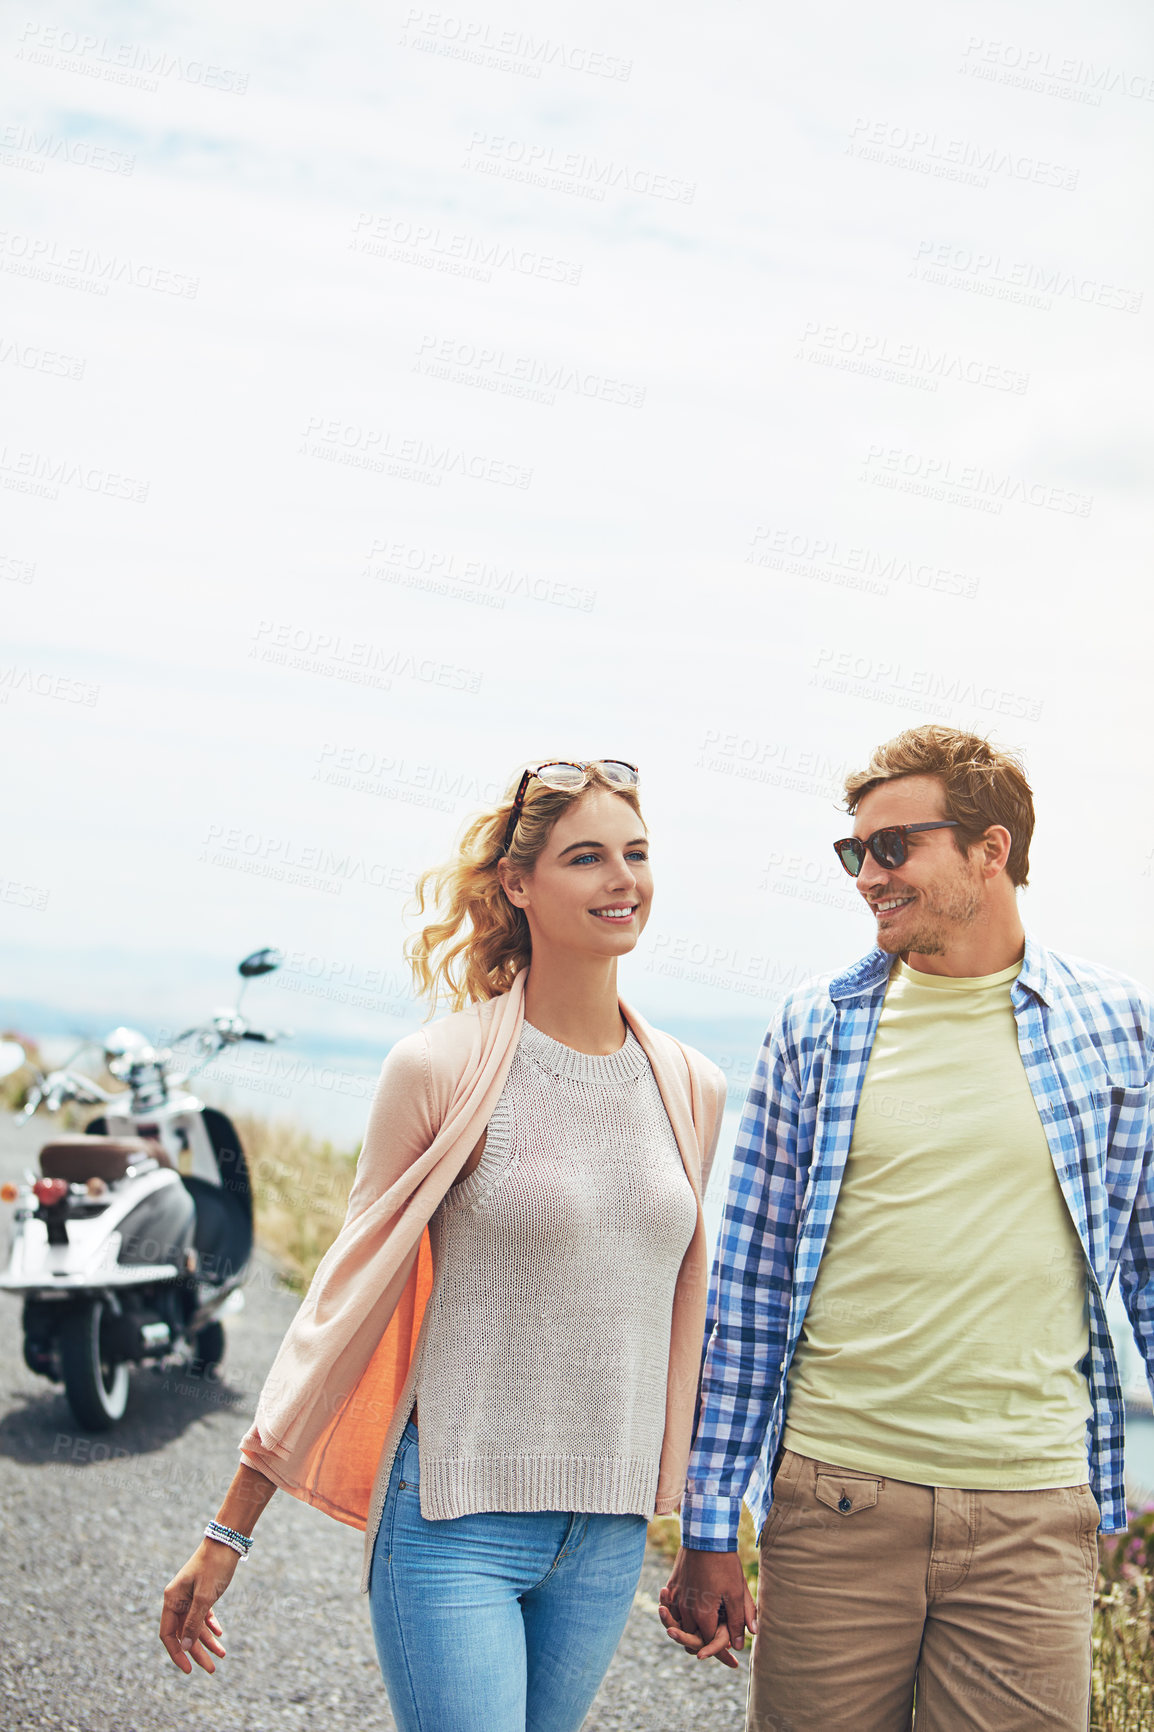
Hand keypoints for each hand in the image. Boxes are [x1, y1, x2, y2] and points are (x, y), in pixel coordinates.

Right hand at [159, 1539, 238, 1673]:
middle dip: (197, 1652)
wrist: (228, 1540)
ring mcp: (189, 1596)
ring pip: (195, 1626)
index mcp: (172, 1599)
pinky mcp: (201, 1592)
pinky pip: (203, 1615)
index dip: (177, 1653)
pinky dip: (210, 1626)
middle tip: (211, 1669)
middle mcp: (178, 1599)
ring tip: (222, 1655)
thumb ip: (194, 1622)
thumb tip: (185, 1647)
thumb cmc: (214, 1566)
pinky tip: (219, 1636)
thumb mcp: (205, 1596)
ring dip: (207, 1641)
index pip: (168, 1634)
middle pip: (184, 1633)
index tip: (189, 1669)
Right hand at [660, 1546, 756, 1666]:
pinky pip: (671, 1609)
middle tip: (715, 1648)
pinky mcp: (672, 1586)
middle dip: (703, 1644)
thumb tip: (739, 1644)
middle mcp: (685, 1610)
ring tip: (700, 1633)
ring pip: (679, 1625)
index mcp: (702, 1615)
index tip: (733, 1661)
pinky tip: (685, 1614)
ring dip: (686, 1632)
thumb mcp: (736, 1592)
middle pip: (692, 1637)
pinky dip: (676, 1616)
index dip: (722, 1652)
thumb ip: (738, 1620)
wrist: (704, 1536)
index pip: (710, 1643)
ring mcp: (676, 1597)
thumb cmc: (723, 1564)